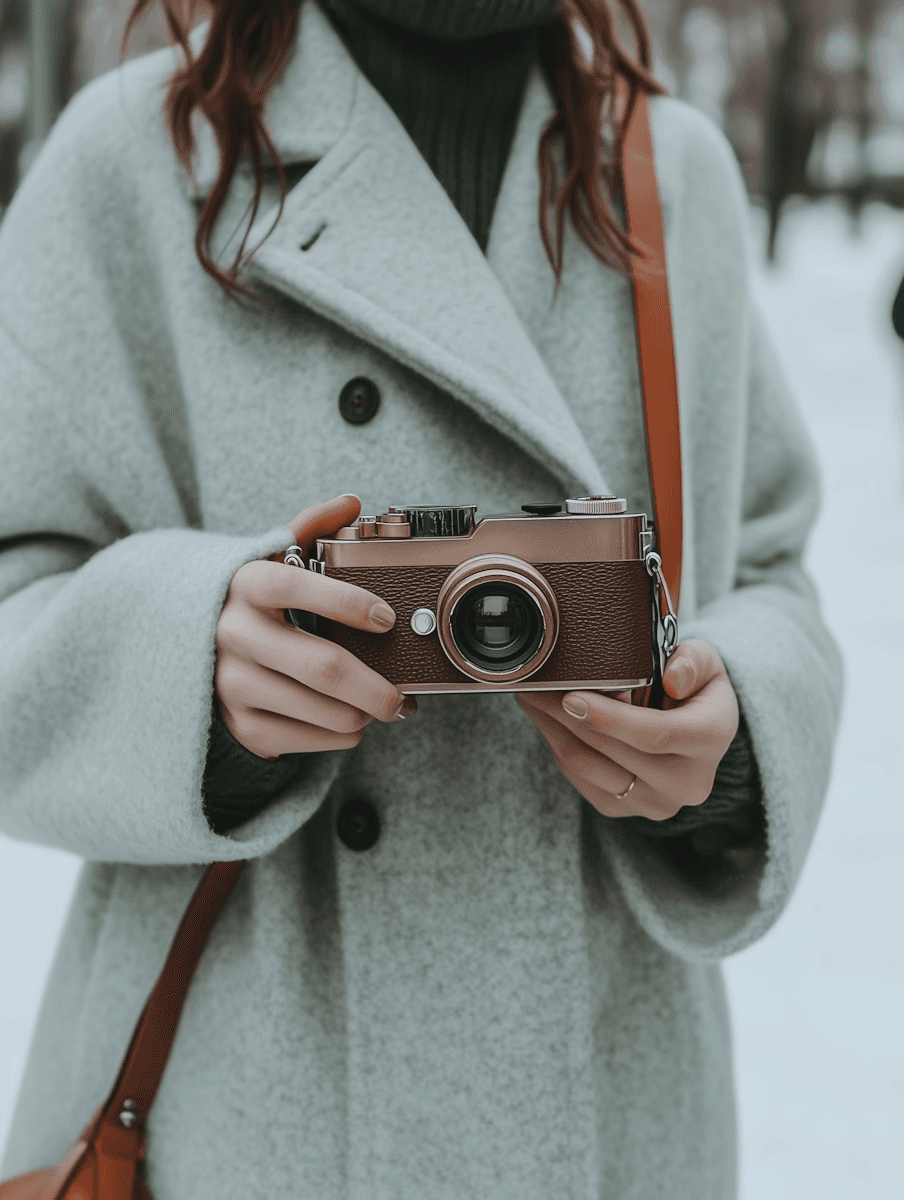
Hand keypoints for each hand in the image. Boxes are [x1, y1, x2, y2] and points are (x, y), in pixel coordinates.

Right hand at [214, 494, 415, 758]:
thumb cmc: (249, 604)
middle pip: (324, 668)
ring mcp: (234, 686)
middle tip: (405, 694)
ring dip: (367, 713)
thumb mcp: (269, 560)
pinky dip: (345, 734)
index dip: (347, 603)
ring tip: (384, 704)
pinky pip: (314, 740)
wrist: (188, 654)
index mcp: (246, 585)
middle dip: (378, 687)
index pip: (296, 587)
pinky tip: (350, 718)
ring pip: (326, 711)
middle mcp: (234, 635)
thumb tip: (350, 503)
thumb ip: (309, 528)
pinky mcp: (243, 728)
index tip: (387, 617)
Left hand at [514, 639, 737, 818]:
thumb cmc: (695, 689)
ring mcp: (653, 803)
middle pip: (610, 751)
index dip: (608, 718)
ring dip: (552, 729)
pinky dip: (557, 744)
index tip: (571, 697)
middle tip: (534, 684)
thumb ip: (692, 662)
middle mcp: (686, 782)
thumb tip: (672, 679)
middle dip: (565, 714)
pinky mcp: (622, 809)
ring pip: (587, 766)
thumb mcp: (705, 662)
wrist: (696, 733)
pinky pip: (578, 778)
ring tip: (532, 696)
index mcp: (711, 740)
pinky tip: (546, 718)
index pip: (654, 735)